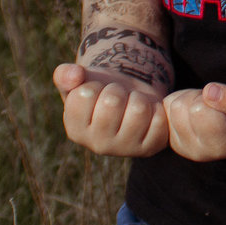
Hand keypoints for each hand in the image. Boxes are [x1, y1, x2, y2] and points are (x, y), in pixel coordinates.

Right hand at [52, 63, 169, 156]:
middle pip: (112, 101)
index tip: (97, 92)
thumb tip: (73, 74)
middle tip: (117, 96)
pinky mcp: (151, 148)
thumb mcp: (80, 80)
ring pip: (138, 108)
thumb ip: (66, 75)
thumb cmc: (100, 90)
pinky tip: (148, 113)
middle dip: (117, 89)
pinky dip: (156, 108)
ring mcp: (125, 149)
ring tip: (131, 103)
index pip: (85, 94)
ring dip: (137, 97)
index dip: (95, 84)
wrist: (130, 99)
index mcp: (75, 130)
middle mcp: (98, 146)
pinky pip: (159, 119)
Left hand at [164, 82, 225, 160]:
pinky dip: (184, 100)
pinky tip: (200, 111)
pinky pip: (168, 105)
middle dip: (201, 99)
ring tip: (211, 108)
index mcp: (220, 146)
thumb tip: (209, 91)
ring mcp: (182, 146)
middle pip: (182, 108)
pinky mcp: (172, 137)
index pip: (199, 111)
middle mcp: (197, 151)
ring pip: (174, 105)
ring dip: (192, 99)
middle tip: (220, 107)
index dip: (215, 98)